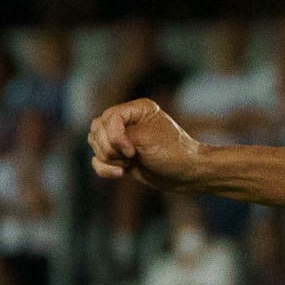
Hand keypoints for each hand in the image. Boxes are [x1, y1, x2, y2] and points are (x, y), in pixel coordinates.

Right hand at [86, 99, 207, 187]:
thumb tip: (95, 140)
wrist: (189, 175)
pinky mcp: (121, 156)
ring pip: (95, 145)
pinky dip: (105, 169)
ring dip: (109, 159)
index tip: (132, 150)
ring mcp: (123, 139)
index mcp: (137, 109)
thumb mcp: (145, 139)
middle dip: (109, 148)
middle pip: (97, 131)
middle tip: (132, 156)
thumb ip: (117, 136)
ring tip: (130, 164)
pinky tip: (122, 173)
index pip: (108, 118)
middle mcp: (128, 121)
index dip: (114, 136)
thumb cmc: (173, 153)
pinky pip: (98, 160)